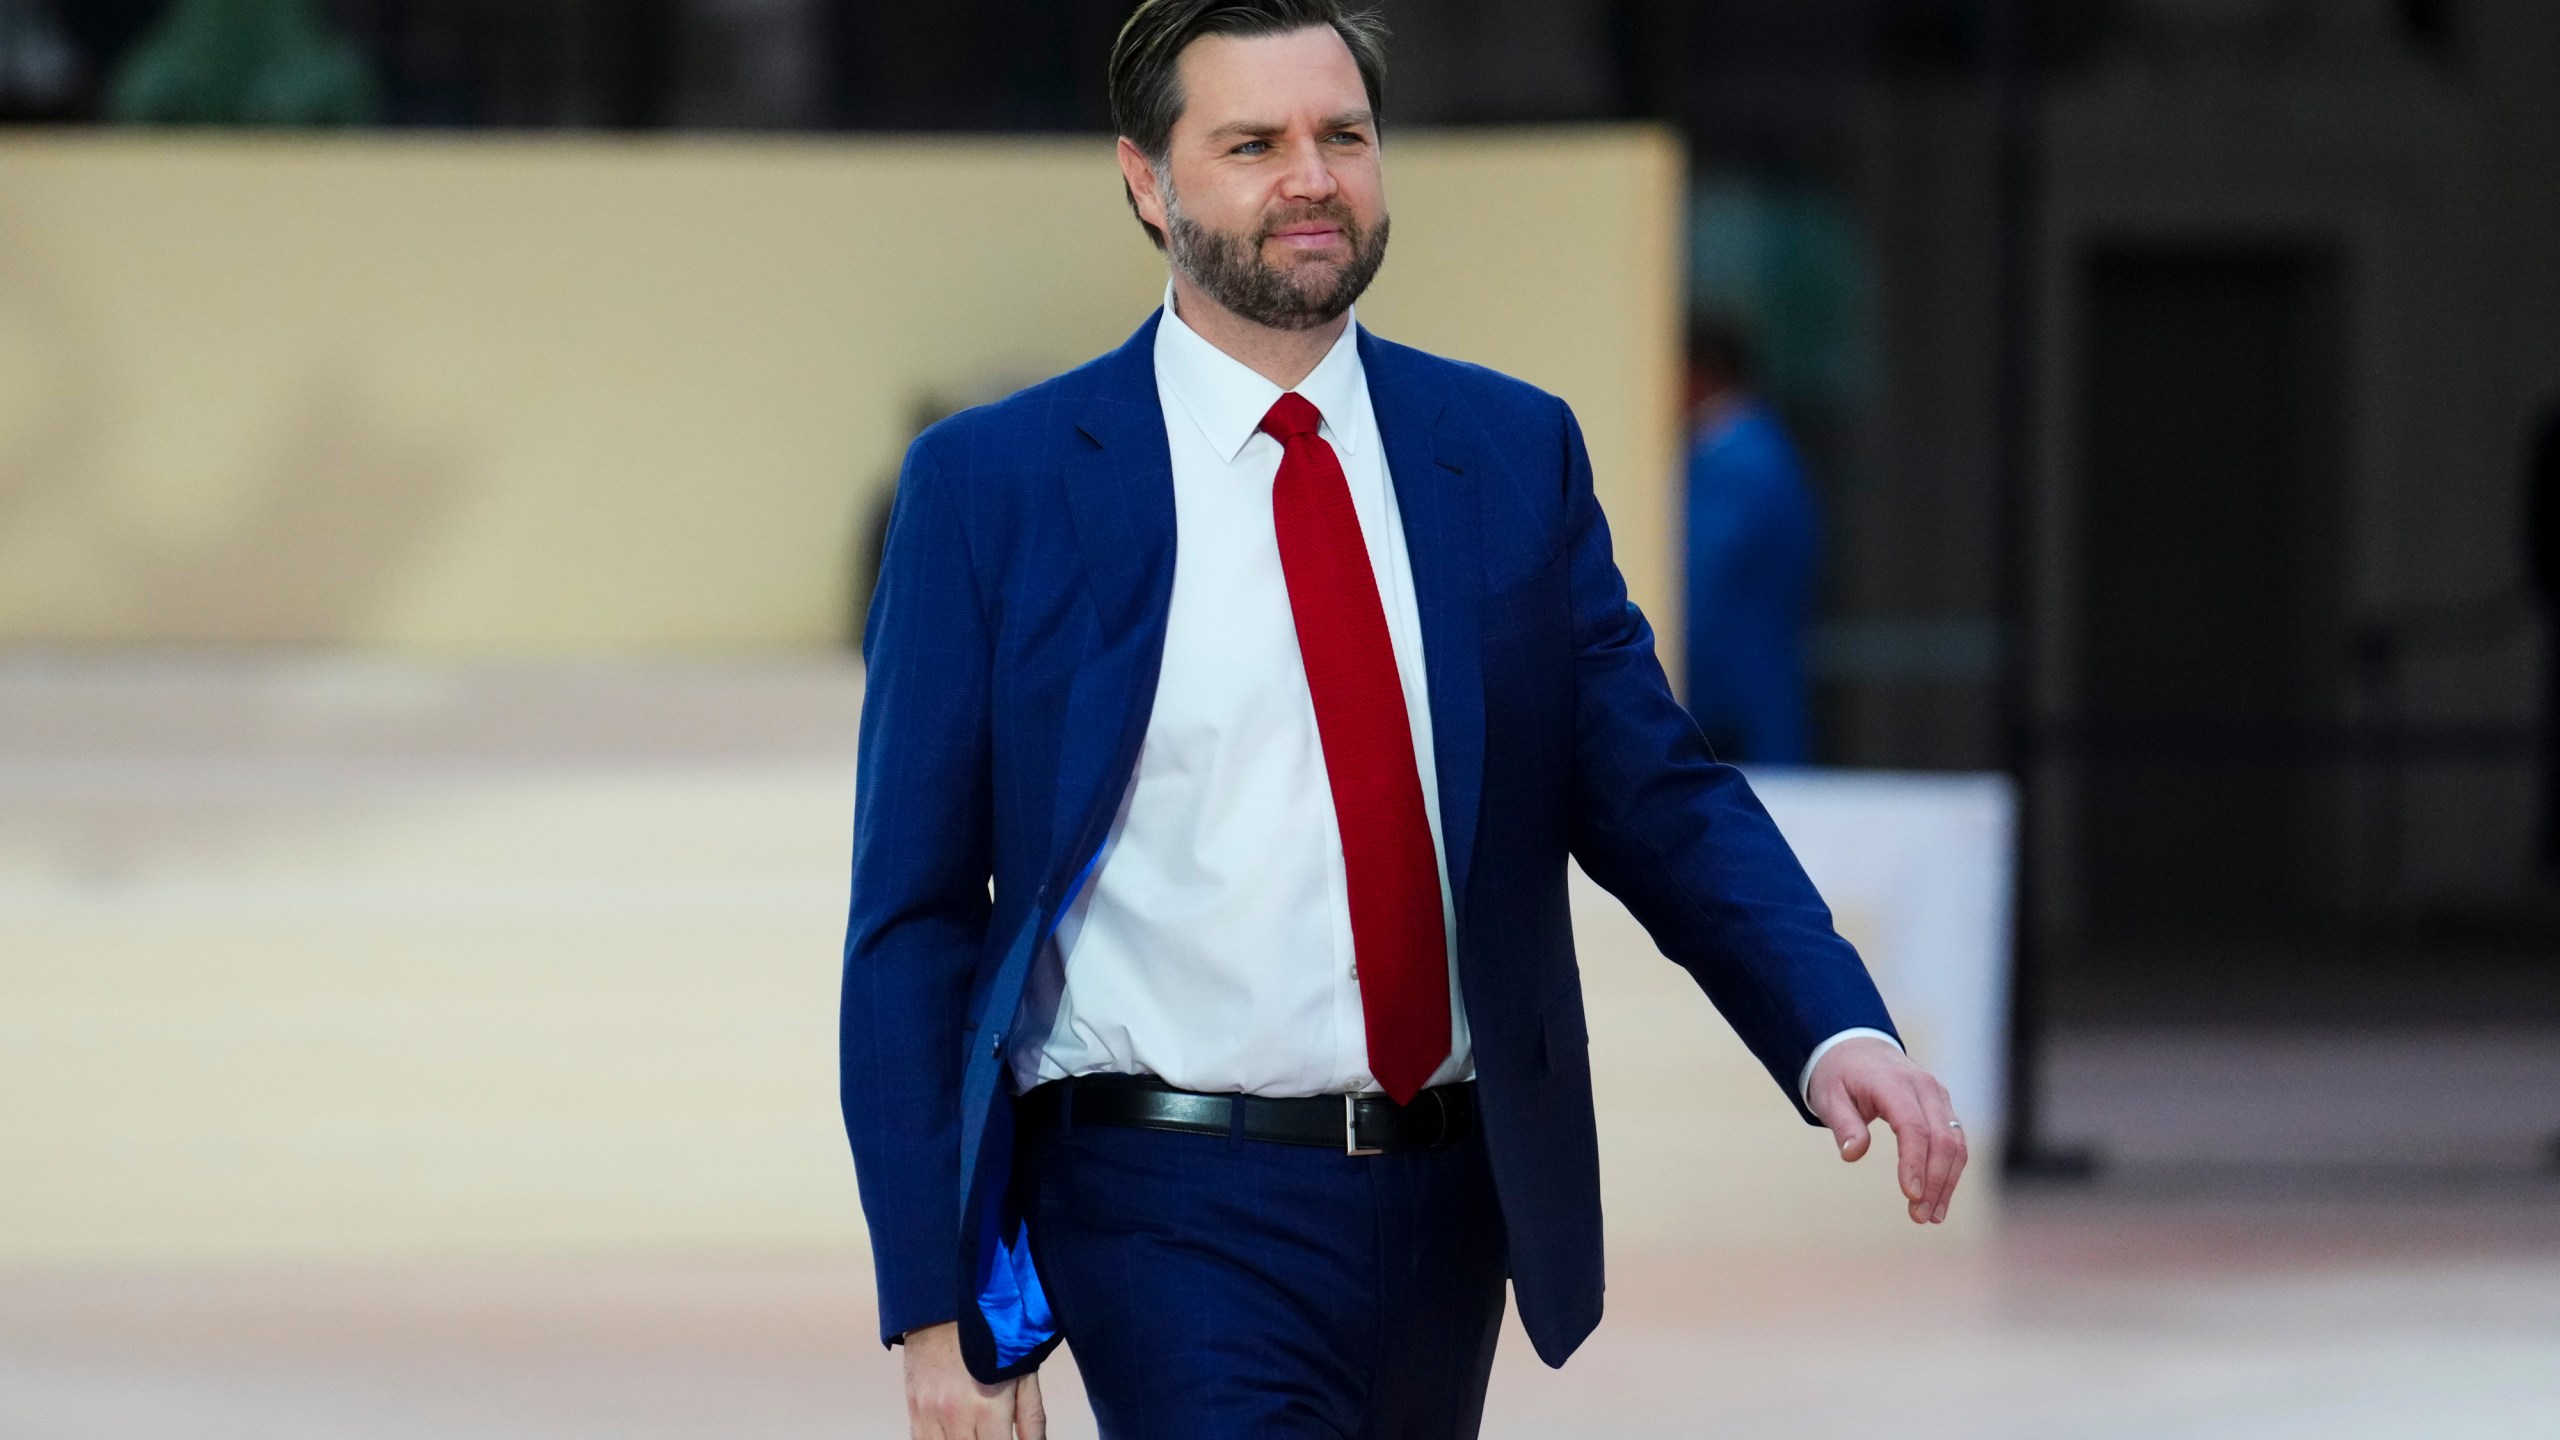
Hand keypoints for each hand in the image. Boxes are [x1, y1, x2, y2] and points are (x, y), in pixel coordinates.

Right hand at [902, 1321, 1045, 1439]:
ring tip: (975, 1432)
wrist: (947, 1306)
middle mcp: (956, 1415)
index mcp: (989, 1408)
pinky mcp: (913, 1408)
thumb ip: (1032, 1418)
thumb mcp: (1023, 1371)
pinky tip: (954, 1434)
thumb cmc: (992, 1335)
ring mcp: (930, 1413)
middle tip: (992, 1433)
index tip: (1007, 1438)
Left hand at [1805, 1037, 1967, 1224]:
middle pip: (1942, 1139)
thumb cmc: (1839, 1075)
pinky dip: (1950, 1171)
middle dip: (1935, 1182)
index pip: (1913, 1127)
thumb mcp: (1828, 1096)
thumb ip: (1843, 1124)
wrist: (1858, 1047)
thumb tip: (1852, 1153)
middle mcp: (1924, 1088)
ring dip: (1947, 1182)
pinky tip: (1939, 1199)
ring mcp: (1938, 1097)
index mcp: (1893, 1083)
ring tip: (1931, 1217)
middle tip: (1919, 1217)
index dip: (1915, 1163)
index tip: (1911, 1195)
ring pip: (1955, 1144)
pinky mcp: (1943, 1108)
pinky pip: (1955, 1142)